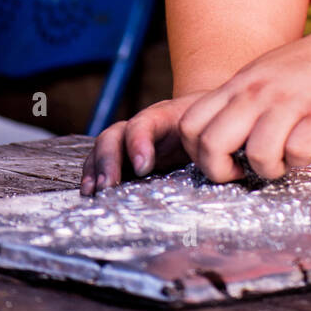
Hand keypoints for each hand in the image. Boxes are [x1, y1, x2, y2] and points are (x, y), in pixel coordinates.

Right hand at [80, 92, 208, 194]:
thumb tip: (220, 169)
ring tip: (93, 192)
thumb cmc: (213, 126)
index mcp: (166, 117)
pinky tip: (90, 193)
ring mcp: (131, 142)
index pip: (144, 123)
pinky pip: (102, 162)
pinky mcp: (126, 158)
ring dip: (96, 170)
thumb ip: (215, 147)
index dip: (139, 142)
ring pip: (104, 148)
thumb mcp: (216, 130)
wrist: (209, 118)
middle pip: (116, 135)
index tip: (143, 166)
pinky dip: (93, 176)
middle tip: (108, 185)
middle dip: (108, 160)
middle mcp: (143, 127)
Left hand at [171, 22, 310, 182]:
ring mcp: (290, 101)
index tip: (221, 159)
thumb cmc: (310, 68)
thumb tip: (214, 143)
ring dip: (268, 169)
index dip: (197, 154)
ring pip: (257, 154)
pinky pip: (298, 153)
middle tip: (243, 172)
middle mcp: (258, 91)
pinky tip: (306, 152)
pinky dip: (300, 162)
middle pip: (212, 144)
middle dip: (222, 171)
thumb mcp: (262, 75)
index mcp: (239, 84)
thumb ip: (237, 103)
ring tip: (281, 162)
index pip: (190, 125)